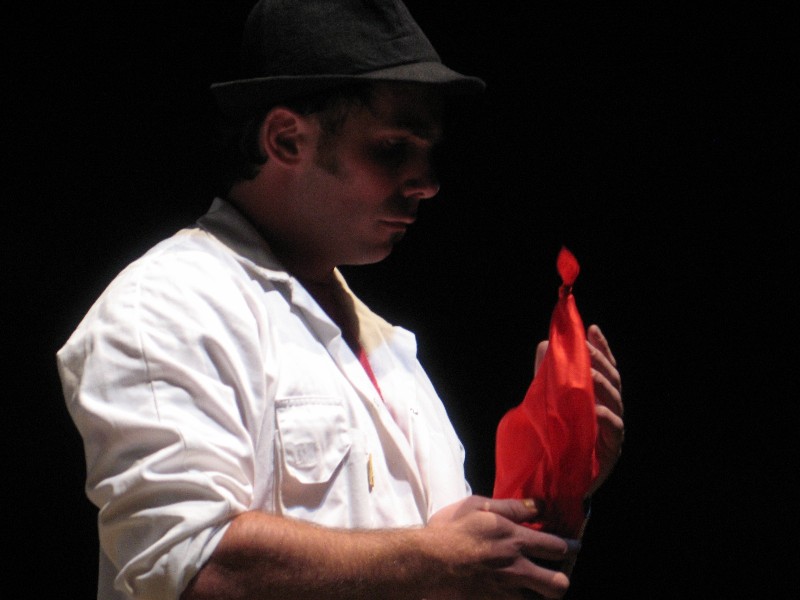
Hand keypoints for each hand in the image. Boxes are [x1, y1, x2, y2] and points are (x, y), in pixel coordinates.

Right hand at [425, 496, 578, 598]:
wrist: (426, 563)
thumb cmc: (449, 530)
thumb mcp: (477, 506)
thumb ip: (510, 507)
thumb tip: (538, 505)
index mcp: (515, 540)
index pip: (557, 546)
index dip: (570, 546)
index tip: (573, 546)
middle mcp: (517, 568)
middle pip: (558, 584)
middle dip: (561, 579)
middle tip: (555, 573)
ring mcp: (506, 592)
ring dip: (539, 594)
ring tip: (534, 587)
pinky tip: (510, 594)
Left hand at [536, 324, 624, 495]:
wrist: (552, 481)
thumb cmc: (553, 439)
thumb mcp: (546, 402)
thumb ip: (547, 376)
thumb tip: (546, 345)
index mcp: (596, 396)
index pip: (604, 368)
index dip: (601, 348)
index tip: (592, 329)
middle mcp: (608, 410)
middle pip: (613, 380)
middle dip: (602, 361)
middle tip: (588, 348)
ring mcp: (612, 430)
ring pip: (615, 401)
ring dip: (603, 384)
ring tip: (591, 372)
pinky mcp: (610, 450)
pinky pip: (613, 430)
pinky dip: (605, 417)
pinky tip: (594, 408)